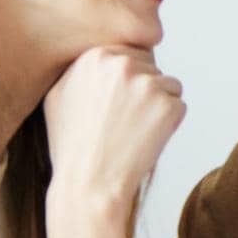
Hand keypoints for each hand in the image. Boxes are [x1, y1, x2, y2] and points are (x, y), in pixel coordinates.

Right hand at [43, 46, 184, 213]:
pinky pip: (178, 105)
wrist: (89, 185)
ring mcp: (148, 84)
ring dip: (157, 106)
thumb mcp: (58, 94)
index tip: (113, 105)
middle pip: (151, 67)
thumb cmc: (72, 145)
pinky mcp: (168, 106)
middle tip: (121, 122)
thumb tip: (106, 52)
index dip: (125, 82)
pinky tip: (144, 140)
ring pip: (168, 84)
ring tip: (130, 132)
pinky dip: (168, 124)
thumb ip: (82, 67)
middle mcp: (122, 64)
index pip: (130, 53)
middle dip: (143, 91)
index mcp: (95, 55)